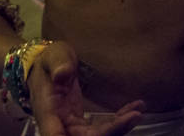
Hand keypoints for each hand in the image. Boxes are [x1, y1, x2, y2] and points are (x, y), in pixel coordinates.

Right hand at [27, 41, 144, 135]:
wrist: (45, 66)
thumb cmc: (48, 60)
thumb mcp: (53, 55)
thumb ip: (57, 64)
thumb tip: (62, 73)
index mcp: (47, 112)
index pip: (58, 135)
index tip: (101, 134)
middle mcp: (59, 124)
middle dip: (111, 131)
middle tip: (134, 115)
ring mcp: (71, 126)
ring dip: (119, 127)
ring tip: (137, 112)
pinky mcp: (80, 124)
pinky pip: (101, 128)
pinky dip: (118, 121)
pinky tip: (135, 109)